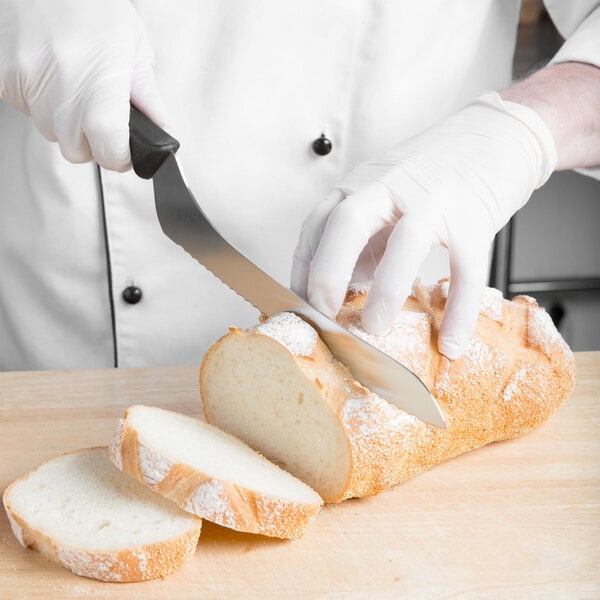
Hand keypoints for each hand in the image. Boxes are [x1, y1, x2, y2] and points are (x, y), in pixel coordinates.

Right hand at [0, 0, 166, 170]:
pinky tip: (52, 75)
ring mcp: (27, 84)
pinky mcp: (5, 79)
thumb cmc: (91, 3)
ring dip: (67, 120)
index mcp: (100, 83)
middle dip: (93, 140)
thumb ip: (148, 97)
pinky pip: (28, 112)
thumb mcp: (134, 45)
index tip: (126, 150)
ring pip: (52, 133)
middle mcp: (61, 87)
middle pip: (77, 151)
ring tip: (75, 82)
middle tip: (101, 112)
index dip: (121, 157)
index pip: (110, 151)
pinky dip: (42, 102)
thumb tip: (161, 131)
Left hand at [292, 92, 556, 358]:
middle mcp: (392, 186)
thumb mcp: (384, 196)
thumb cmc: (433, 172)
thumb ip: (363, 236)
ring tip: (374, 329)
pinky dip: (459, 310)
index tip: (299, 304)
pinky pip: (467, 269)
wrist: (497, 135)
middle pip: (348, 222)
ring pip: (406, 244)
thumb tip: (342, 290)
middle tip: (322, 314)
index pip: (318, 223)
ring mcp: (436, 200)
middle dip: (328, 271)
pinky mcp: (476, 217)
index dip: (303, 267)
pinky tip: (451, 342)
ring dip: (385, 291)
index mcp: (364, 184)